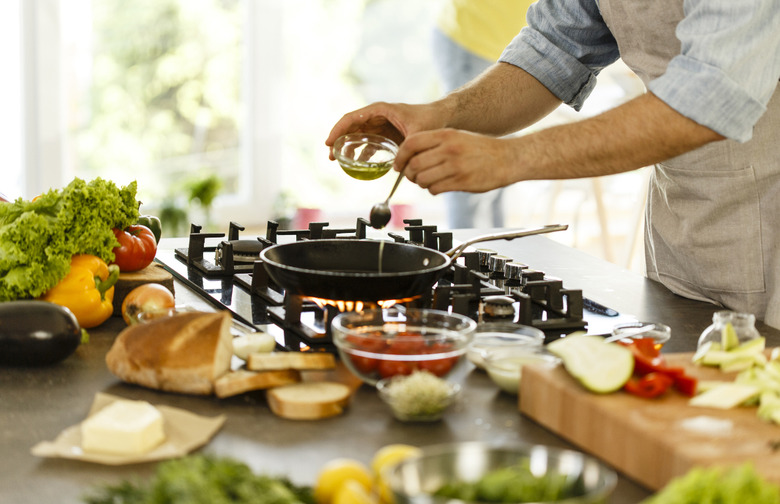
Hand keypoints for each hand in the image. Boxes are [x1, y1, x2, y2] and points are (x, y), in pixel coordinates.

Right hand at [325, 102, 443, 159]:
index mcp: (380, 110)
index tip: (329, 143)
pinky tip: (357, 165)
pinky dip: (361, 153)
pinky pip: (368, 144)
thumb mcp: (417, 133)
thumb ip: (407, 148)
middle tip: (332, 157)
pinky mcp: (385, 135)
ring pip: (357, 136)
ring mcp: (380, 126)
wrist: (441, 118)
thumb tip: (396, 168)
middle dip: (339, 142)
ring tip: (341, 163)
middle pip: (351, 128)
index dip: (338, 130)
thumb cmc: (429, 120)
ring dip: (348, 149)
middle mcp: (376, 117)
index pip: (352, 118)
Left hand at [395, 129, 516, 194]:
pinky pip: (435, 189)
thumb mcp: (457, 136)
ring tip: (428, 181)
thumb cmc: (481, 149)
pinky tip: (439, 186)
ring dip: (421, 184)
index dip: (399, 157)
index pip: (410, 144)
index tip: (398, 165)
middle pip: (413, 164)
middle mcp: (449, 149)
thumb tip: (410, 158)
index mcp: (445, 135)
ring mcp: (455, 166)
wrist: (507, 158)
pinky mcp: (461, 182)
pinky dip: (432, 190)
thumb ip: (434, 144)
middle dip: (409, 174)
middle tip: (413, 177)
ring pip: (422, 179)